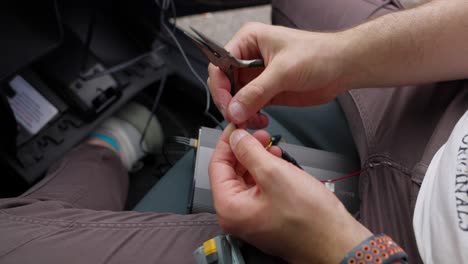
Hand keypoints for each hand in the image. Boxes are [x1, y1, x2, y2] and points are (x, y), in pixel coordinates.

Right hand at [208, 23, 350, 127]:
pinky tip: (259, 120)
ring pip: (236, 98)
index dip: (220, 86)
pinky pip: (249, 107)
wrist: (342, 67)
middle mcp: (249, 58)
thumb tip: (235, 108)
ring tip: (249, 121)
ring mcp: (257, 76)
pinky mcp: (266, 92)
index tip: (227, 104)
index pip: (220, 64)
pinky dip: (250, 116)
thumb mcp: (284, 71)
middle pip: (225, 83)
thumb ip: (257, 91)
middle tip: (236, 116)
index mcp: (249, 41)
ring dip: (240, 112)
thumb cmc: (319, 54)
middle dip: (229, 102)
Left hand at [209, 124, 371, 262]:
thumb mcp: (274, 173)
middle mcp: (236, 215)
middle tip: (258, 134)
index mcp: (230, 208)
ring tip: (271, 145)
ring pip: (246, 178)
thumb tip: (235, 138)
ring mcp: (251, 217)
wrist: (336, 241)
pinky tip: (277, 161)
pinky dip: (266, 171)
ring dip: (257, 158)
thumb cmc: (309, 218)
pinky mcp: (266, 216)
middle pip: (231, 172)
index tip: (237, 126)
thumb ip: (249, 152)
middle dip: (245, 149)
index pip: (217, 165)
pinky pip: (259, 188)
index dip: (227, 142)